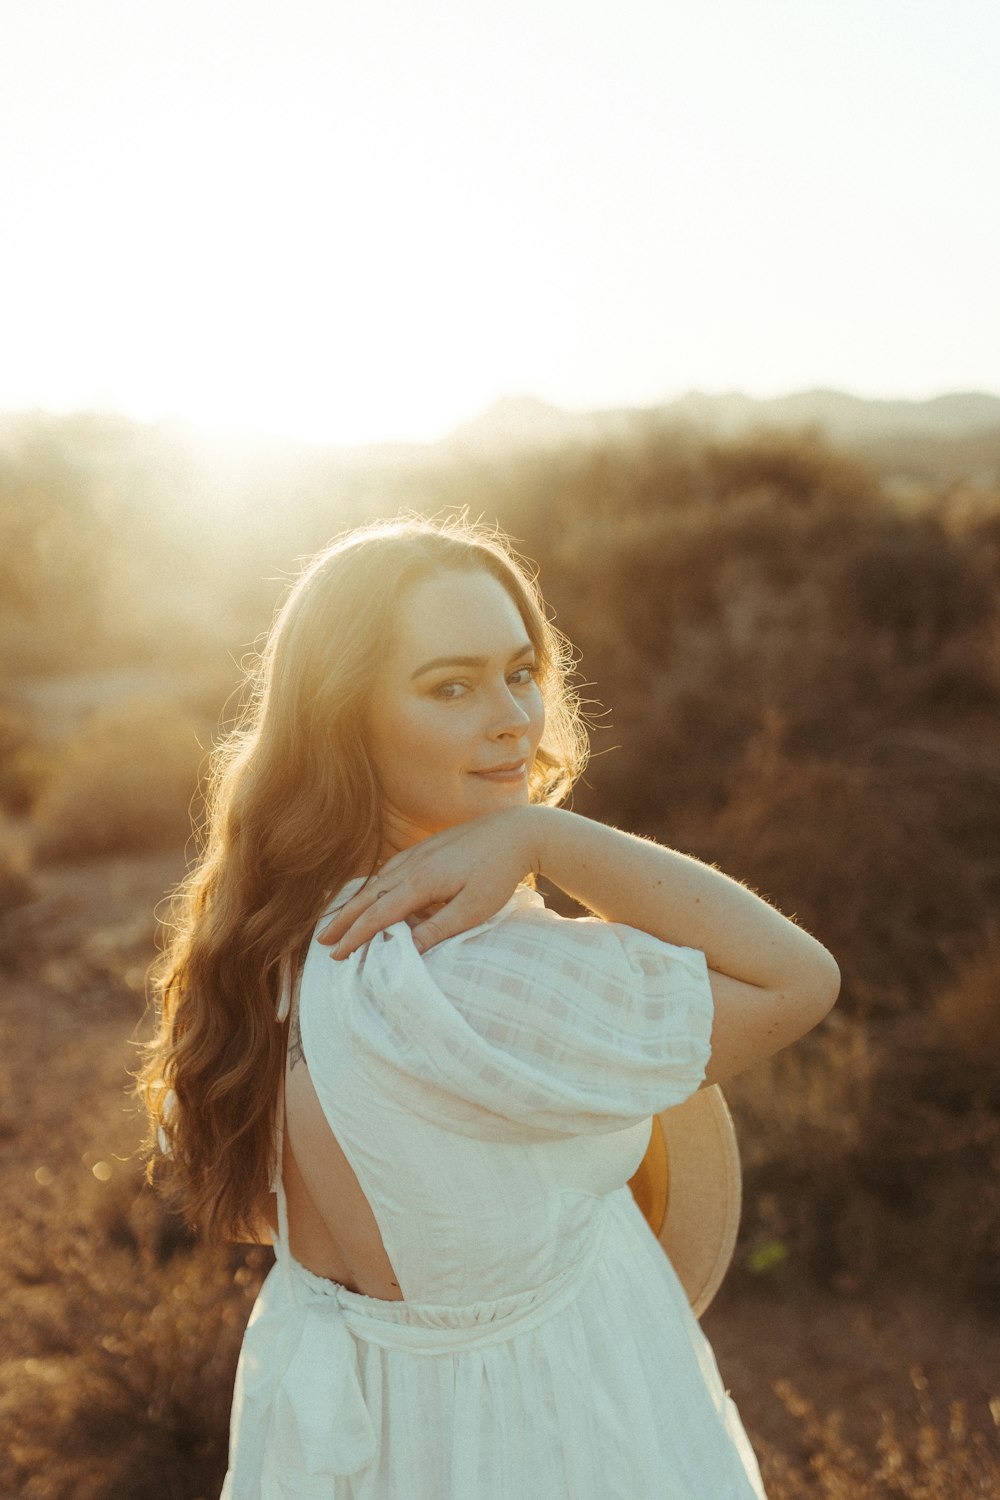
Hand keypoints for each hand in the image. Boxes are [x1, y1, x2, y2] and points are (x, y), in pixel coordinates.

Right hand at [317, 806, 542, 958]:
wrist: (517, 832)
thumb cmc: (498, 873)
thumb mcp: (472, 909)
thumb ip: (437, 929)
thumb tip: (404, 951)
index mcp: (420, 882)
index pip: (378, 915)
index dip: (355, 937)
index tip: (337, 956)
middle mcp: (411, 865)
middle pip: (368, 897)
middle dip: (344, 921)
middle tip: (323, 942)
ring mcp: (417, 854)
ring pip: (375, 882)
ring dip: (354, 903)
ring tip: (339, 922)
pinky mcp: (426, 848)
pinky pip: (389, 871)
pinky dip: (373, 887)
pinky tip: (373, 894)